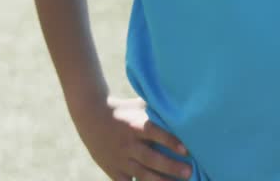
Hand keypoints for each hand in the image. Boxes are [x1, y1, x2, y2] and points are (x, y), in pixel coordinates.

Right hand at [72, 96, 191, 180]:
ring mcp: (120, 159)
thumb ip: (156, 110)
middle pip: (150, 158)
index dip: (170, 141)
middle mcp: (127, 143)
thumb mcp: (138, 105)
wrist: (91, 115)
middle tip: (188, 171)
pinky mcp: (113, 170)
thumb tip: (182, 108)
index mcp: (135, 125)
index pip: (154, 133)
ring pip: (141, 174)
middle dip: (170, 166)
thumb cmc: (123, 109)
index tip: (186, 150)